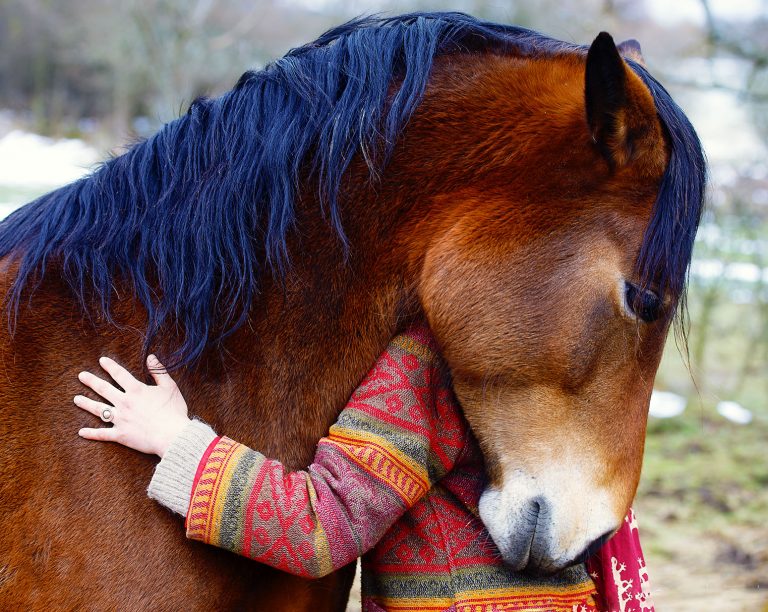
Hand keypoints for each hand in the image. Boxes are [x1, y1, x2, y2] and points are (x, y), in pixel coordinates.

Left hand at [74, 355, 190, 457]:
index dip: (110, 366)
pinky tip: (81, 432)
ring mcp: (120, 419)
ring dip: (86, 403)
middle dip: (91, 381)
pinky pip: (102, 434)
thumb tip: (151, 357)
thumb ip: (159, 371)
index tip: (101, 360)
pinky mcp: (120, 434)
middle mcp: (124, 403)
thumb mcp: (170, 387)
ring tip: (76, 399)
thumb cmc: (174, 411)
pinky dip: (91, 433)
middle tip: (81, 376)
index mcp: (136, 390)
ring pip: (98, 410)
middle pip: (104, 389)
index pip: (120, 375)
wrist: (172, 435)